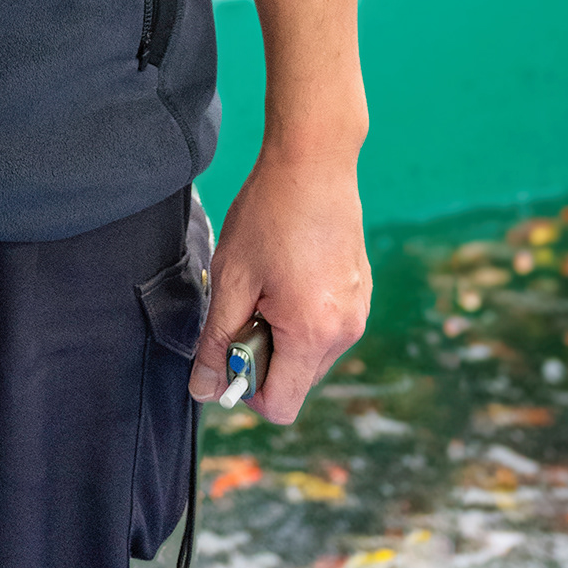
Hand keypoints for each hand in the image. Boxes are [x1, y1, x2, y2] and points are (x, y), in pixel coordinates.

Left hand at [188, 150, 369, 425]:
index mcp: (313, 333)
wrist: (314, 161)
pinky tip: (290, 271)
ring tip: (269, 282)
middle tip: (247, 304)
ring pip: (311, 355)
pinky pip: (327, 328)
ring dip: (284, 335)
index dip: (247, 389)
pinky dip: (304, 316)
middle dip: (265, 357)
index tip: (230, 350)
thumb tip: (204, 391)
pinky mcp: (362, 294)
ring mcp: (359, 313)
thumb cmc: (270, 215)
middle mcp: (346, 332)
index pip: (281, 405)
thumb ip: (217, 341)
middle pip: (297, 381)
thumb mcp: (231, 278)